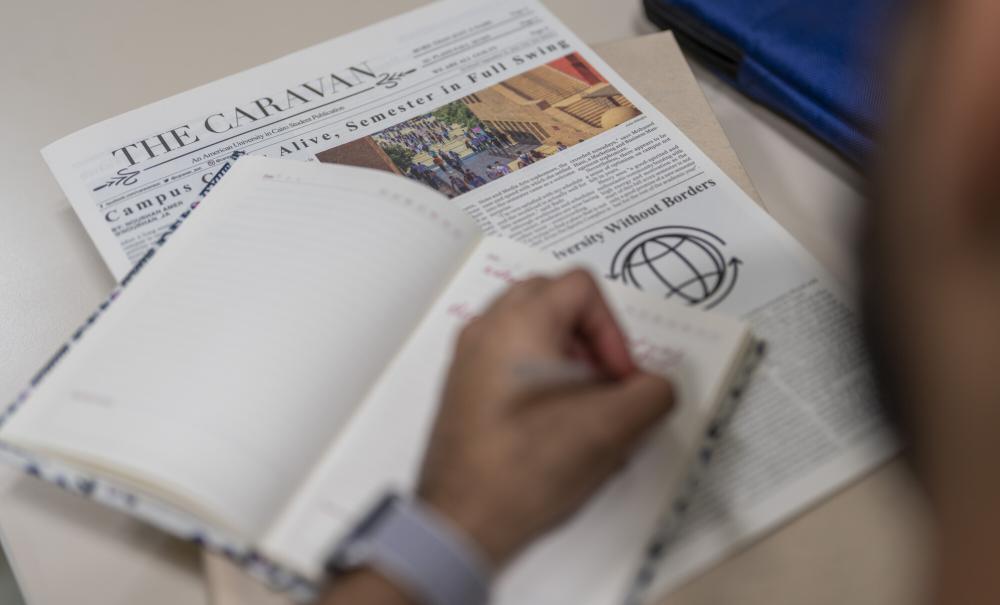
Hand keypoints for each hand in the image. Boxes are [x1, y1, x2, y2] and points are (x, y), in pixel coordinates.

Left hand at [417, 269, 673, 566]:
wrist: (461, 521)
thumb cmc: (518, 474)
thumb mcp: (609, 430)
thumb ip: (650, 396)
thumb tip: (654, 388)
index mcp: (519, 324)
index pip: (582, 287)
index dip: (614, 330)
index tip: (617, 377)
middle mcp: (486, 330)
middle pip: (552, 297)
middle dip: (588, 337)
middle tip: (601, 381)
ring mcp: (468, 357)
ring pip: (529, 328)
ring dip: (564, 356)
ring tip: (578, 405)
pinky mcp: (463, 386)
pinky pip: (508, 357)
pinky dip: (537, 374)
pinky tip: (551, 424)